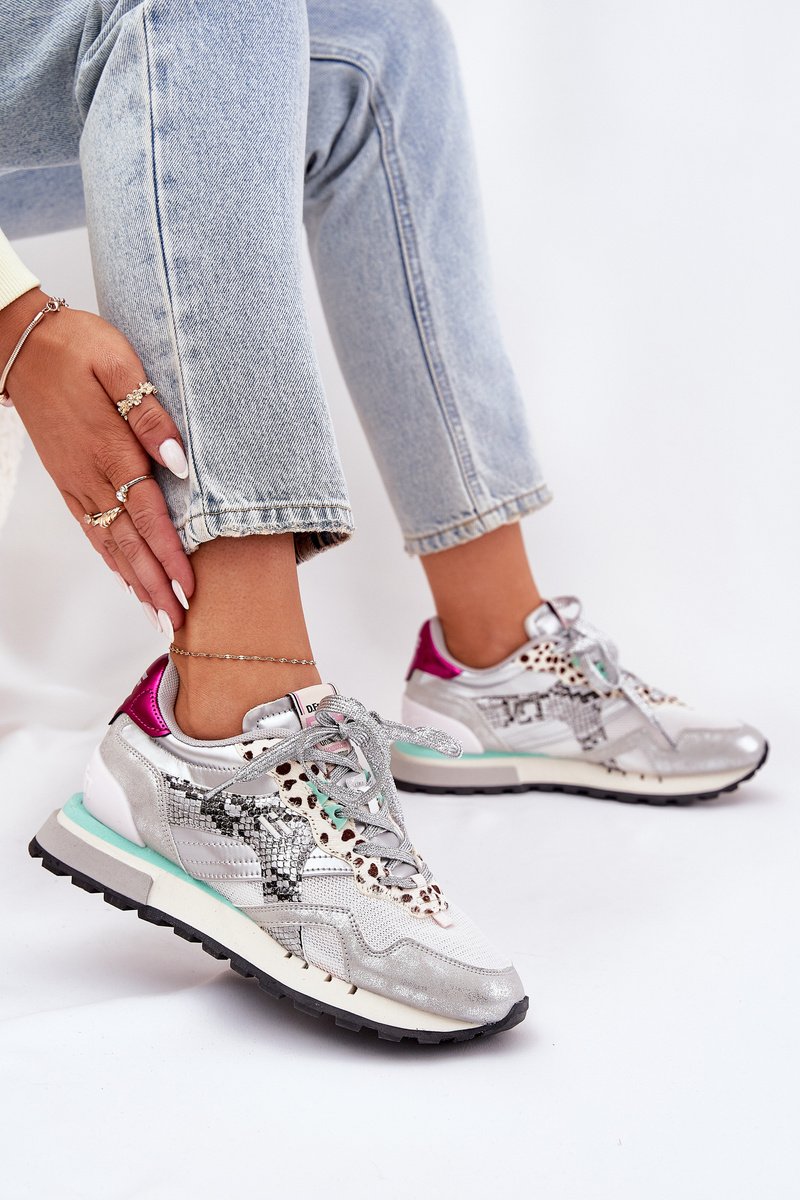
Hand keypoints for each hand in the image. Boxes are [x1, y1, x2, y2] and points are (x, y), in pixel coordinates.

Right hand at [0, 288, 193, 632]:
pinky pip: (91, 530)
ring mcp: (75, 482)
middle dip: (155, 587)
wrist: (20, 342)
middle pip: (129, 543)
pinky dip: (111, 560)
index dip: (169, 556)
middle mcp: (91, 476)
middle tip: (177, 626)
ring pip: (110, 544)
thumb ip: (150, 415)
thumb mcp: (120, 366)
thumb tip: (178, 462)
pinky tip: (126, 578)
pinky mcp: (66, 480)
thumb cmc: (77, 347)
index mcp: (110, 450)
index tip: (188, 590)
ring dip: (136, 583)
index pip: (147, 516)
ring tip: (157, 617)